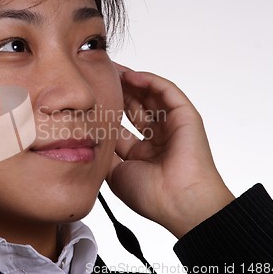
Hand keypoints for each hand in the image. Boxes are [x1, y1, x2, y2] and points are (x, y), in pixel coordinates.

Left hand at [107, 63, 234, 237]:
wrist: (177, 203)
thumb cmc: (149, 194)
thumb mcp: (114, 172)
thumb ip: (104, 152)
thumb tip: (86, 136)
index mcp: (141, 153)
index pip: (122, 124)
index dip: (107, 110)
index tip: (90, 98)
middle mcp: (157, 138)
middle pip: (135, 106)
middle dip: (117, 91)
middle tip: (100, 75)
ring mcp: (172, 126)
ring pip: (150, 96)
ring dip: (131, 82)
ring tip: (112, 70)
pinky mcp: (185, 116)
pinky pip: (166, 92)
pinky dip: (150, 81)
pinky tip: (131, 76)